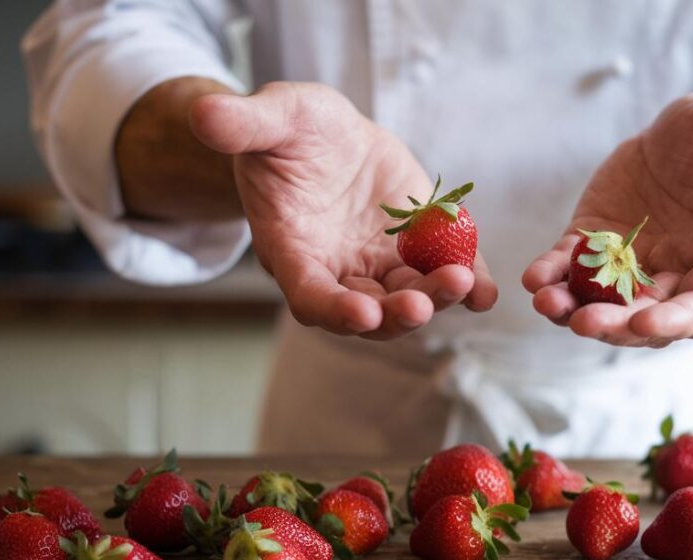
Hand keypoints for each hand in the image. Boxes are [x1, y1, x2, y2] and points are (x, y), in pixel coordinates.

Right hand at [190, 82, 496, 339]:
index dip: (334, 308)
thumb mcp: (272, 117)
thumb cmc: (289, 131)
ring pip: (407, 300)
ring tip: (464, 282)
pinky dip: (469, 290)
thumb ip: (242, 123)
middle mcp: (337, 271)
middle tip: (424, 302)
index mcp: (293, 250)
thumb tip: (204, 114)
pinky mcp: (414, 254)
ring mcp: (378, 267)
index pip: (309, 295)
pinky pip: (442, 277)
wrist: (327, 137)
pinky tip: (488, 292)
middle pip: (367, 312)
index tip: (362, 313)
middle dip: (396, 313)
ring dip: (436, 299)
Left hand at [523, 93, 692, 346]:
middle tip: (583, 322)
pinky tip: (534, 278)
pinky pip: (569, 269)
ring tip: (547, 303)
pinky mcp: (594, 245)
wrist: (685, 139)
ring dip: (574, 310)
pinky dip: (551, 276)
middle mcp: (676, 274)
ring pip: (604, 304)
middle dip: (615, 326)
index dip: (675, 320)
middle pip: (646, 318)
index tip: (644, 323)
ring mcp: (632, 266)